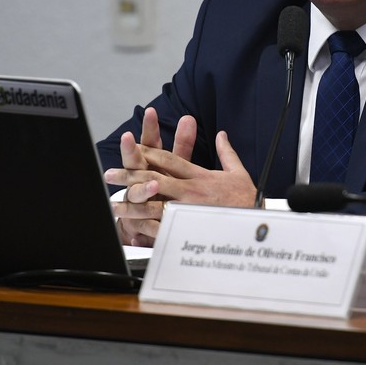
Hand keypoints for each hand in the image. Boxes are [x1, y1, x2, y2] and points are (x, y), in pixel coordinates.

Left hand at [104, 109, 256, 246]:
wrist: (256, 226)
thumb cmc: (248, 200)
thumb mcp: (238, 171)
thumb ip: (227, 152)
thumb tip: (222, 135)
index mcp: (200, 176)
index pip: (169, 160)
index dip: (148, 152)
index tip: (131, 147)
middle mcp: (191, 191)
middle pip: (154, 179)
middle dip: (130, 176)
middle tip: (109, 174)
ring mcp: (188, 210)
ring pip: (153, 205)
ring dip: (132, 204)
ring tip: (114, 204)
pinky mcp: (188, 229)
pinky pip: (163, 228)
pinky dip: (145, 228)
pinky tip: (131, 228)